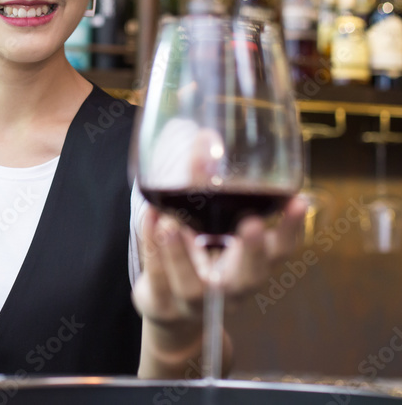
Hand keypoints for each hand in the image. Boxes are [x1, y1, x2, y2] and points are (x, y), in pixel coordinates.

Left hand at [132, 195, 307, 377]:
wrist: (170, 311)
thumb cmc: (196, 257)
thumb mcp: (206, 224)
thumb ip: (205, 186)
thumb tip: (204, 139)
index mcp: (250, 266)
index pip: (280, 250)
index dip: (291, 229)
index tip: (299, 200)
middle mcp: (229, 287)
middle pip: (249, 277)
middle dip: (253, 251)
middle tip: (252, 224)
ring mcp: (194, 301)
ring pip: (193, 288)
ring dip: (182, 255)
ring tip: (172, 224)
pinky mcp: (162, 303)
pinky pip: (156, 277)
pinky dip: (152, 248)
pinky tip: (150, 218)